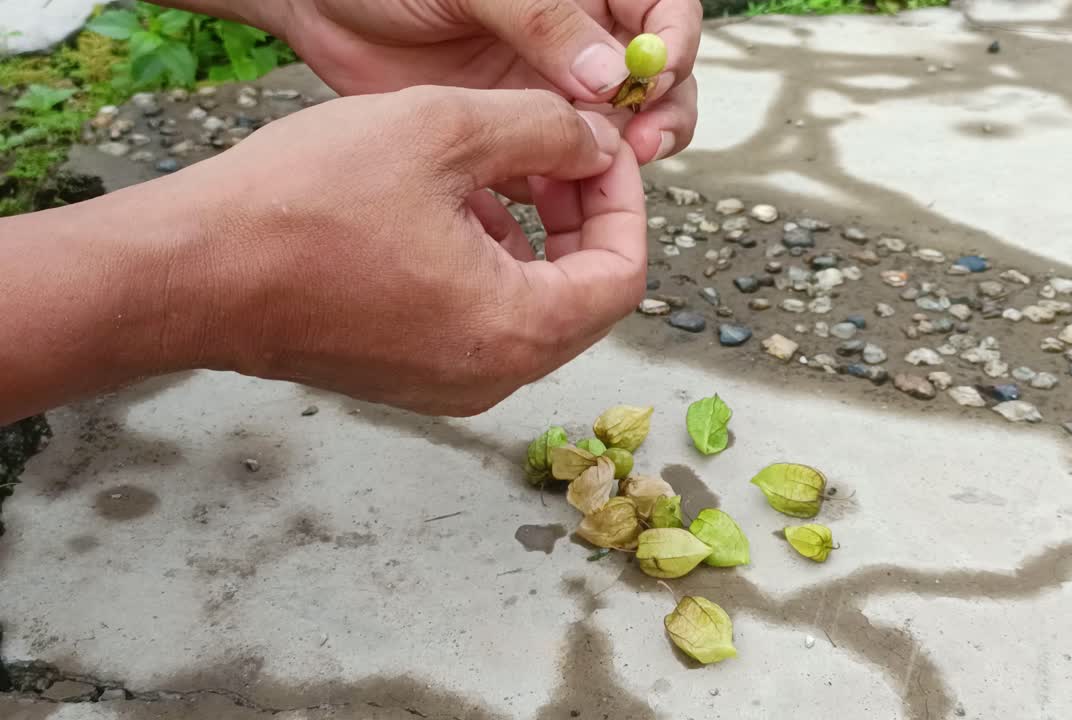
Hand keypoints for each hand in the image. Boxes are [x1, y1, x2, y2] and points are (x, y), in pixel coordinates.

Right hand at [181, 87, 647, 415]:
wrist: (191, 272)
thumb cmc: (300, 209)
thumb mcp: (441, 132)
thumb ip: (543, 130)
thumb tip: (594, 142)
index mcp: (516, 330)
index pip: (623, 274)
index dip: (624, 199)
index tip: (598, 149)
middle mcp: (491, 375)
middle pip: (583, 294)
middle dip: (579, 214)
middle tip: (553, 152)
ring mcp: (448, 383)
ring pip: (531, 305)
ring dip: (532, 233)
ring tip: (491, 169)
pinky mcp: (409, 375)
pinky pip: (480, 319)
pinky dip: (486, 262)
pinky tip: (446, 206)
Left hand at [277, 0, 699, 166]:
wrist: (319, 7)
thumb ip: (543, 22)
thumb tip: (612, 76)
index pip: (663, 14)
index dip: (672, 49)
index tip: (653, 81)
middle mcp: (577, 42)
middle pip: (655, 84)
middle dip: (659, 116)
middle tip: (639, 148)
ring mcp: (547, 91)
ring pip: (612, 135)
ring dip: (615, 162)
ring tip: (594, 182)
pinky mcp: (511, 135)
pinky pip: (556, 170)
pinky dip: (560, 191)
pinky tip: (545, 202)